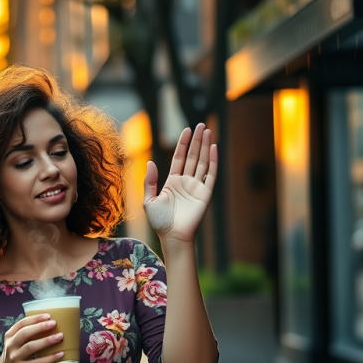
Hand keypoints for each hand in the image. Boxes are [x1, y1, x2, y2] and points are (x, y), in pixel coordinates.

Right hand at [0, 314, 64, 362]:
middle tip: (54, 323)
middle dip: (40, 327)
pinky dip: (50, 358)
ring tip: (60, 336)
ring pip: (31, 347)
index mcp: (10, 335)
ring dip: (46, 341)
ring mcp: (16, 358)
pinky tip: (60, 354)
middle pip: (25, 333)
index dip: (35, 318)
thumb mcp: (16, 342)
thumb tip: (49, 322)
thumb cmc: (18, 354)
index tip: (48, 315)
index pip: (21, 323)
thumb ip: (27, 333)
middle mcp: (11, 345)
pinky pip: (38, 362)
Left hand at [143, 124, 217, 245]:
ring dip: (205, 147)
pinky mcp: (205, 194)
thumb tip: (150, 162)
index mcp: (173, 182)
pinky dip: (213, 161)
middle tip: (199, 125)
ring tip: (207, 131)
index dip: (183, 144)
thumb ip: (149, 182)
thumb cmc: (160, 222)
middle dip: (196, 141)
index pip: (179, 158)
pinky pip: (211, 175)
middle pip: (193, 157)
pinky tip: (214, 148)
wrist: (172, 237)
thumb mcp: (149, 200)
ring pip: (202, 162)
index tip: (186, 130)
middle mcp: (186, 182)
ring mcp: (197, 187)